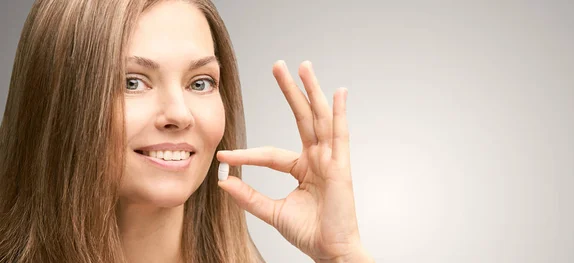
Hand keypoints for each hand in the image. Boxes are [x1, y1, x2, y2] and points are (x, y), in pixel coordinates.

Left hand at [217, 61, 371, 261]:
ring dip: (311, 91)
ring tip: (303, 67)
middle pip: (301, 118)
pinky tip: (338, 92)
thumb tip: (224, 182)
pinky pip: (340, 135)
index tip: (224, 154)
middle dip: (290, 91)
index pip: (270, 153)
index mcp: (302, 167)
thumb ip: (249, 196)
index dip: (247, 153)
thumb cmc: (309, 232)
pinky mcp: (341, 165)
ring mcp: (330, 159)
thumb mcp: (272, 212)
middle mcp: (317, 158)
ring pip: (319, 118)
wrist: (330, 251)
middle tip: (278, 66)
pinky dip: (340, 113)